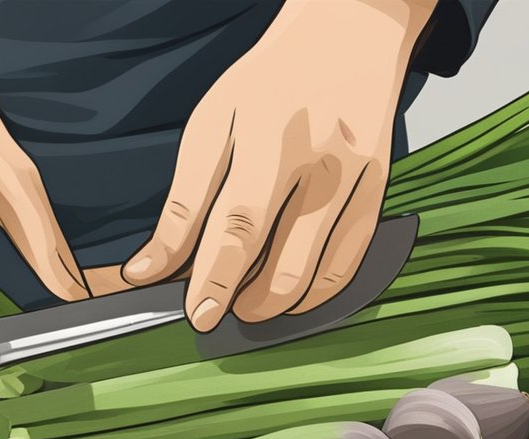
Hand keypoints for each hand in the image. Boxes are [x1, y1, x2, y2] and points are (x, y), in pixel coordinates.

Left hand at [121, 0, 436, 329]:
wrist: (348, 32)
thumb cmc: (271, 80)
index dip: (215, 281)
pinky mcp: (380, 187)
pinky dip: (320, 290)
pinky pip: (352, 259)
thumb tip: (148, 267)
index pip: (239, 227)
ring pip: (319, 271)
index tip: (197, 316)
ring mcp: (357, 178)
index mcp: (272, 138)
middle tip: (219, 310)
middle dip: (247, 301)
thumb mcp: (210, 126)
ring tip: (249, 305)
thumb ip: (183, 202)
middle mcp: (322, 161)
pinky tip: (292, 296)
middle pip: (284, 261)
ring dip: (280, 303)